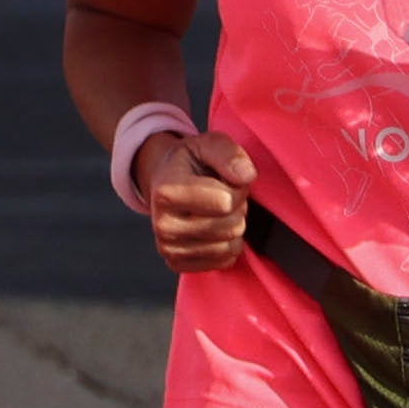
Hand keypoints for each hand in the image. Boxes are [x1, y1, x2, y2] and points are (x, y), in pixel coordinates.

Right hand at [131, 126, 257, 272]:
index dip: (236, 189)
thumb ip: (229, 154)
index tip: (223, 180)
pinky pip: (223, 261)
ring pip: (229, 246)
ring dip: (233, 226)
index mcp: (166, 192)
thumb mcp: (208, 143)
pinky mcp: (176, 263)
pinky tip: (213, 228)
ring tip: (217, 211)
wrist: (165, 181)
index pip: (226, 202)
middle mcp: (163, 225)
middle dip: (236, 208)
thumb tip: (246, 176)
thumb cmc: (190, 162)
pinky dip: (227, 245)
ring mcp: (168, 248)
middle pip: (230, 226)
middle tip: (222, 195)